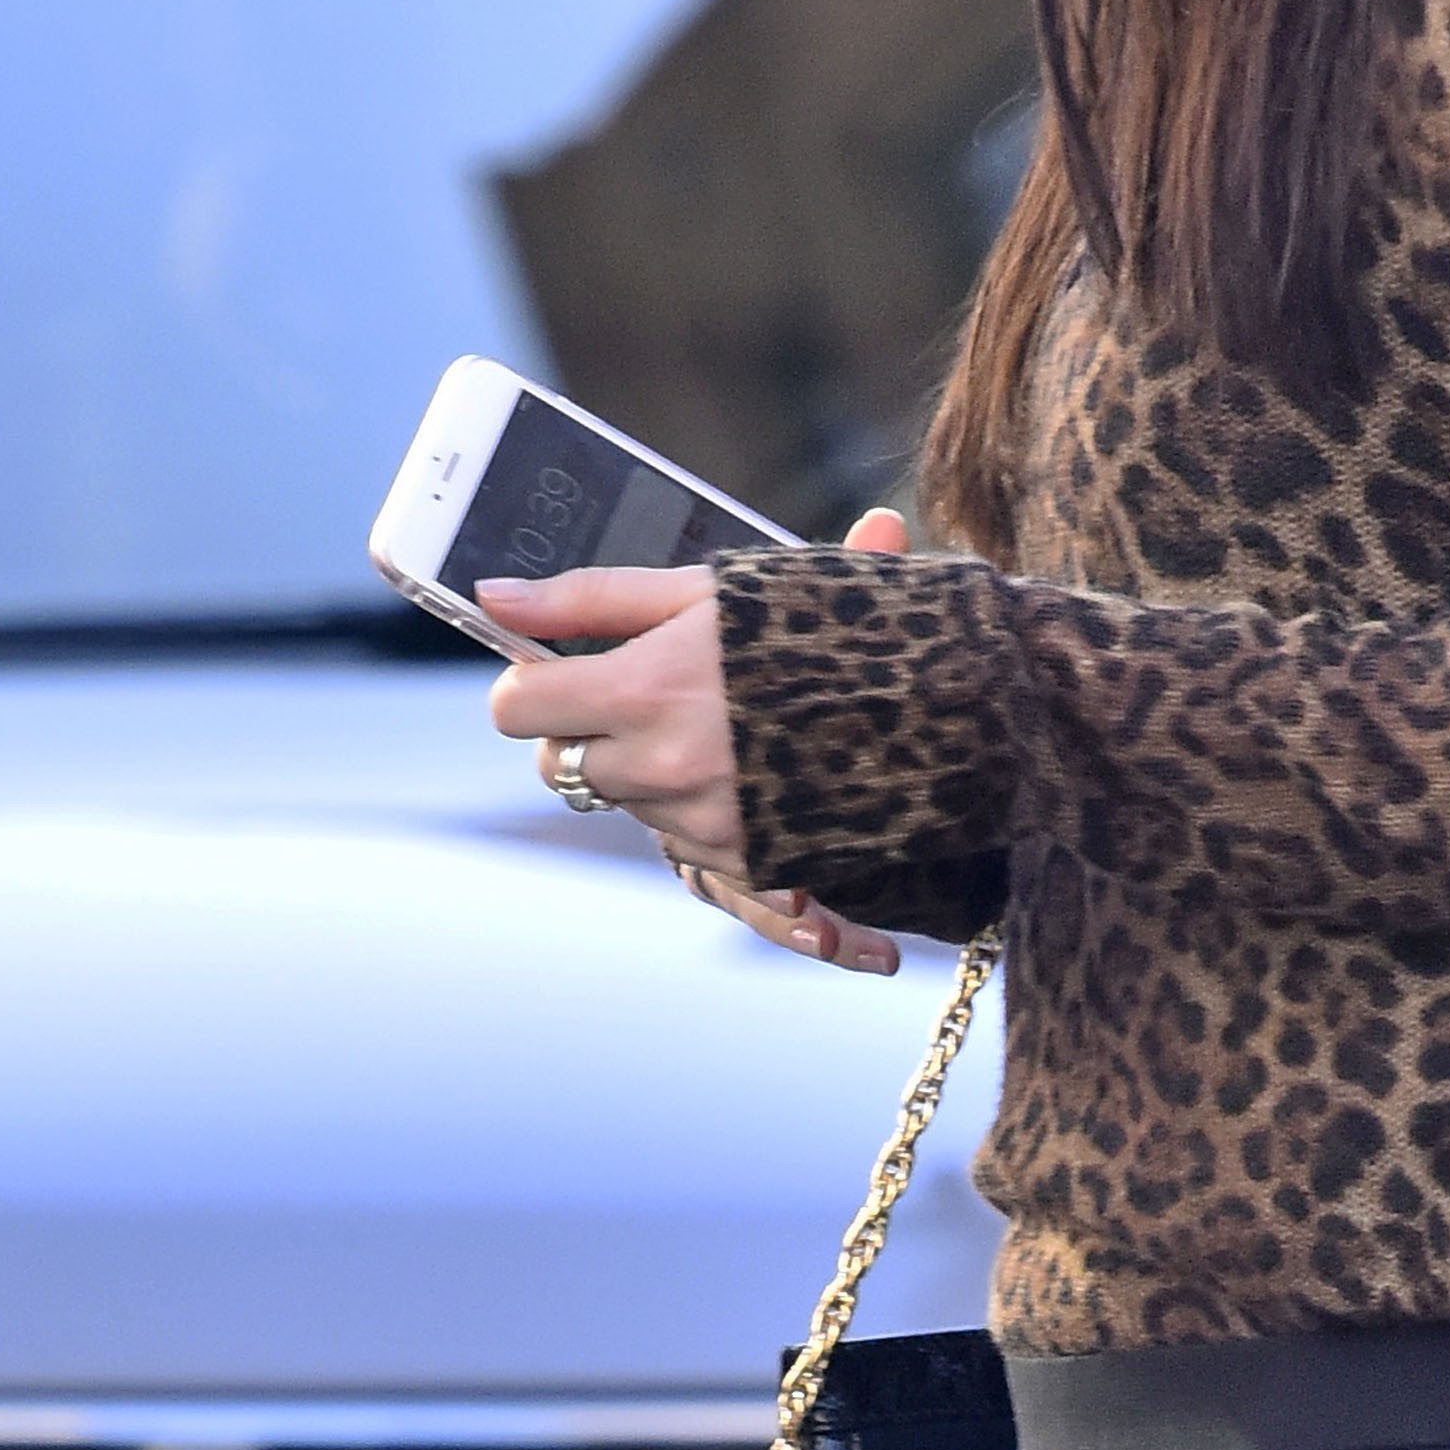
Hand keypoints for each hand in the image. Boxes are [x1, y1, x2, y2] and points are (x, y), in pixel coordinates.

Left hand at [483, 512, 909, 972]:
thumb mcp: (713, 589)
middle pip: (559, 764)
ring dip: (647, 767)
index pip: (515, 708)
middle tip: (652, 688)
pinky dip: (703, 804)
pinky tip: (754, 760)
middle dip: (590, 728)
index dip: (531, 683)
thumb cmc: (835, 622)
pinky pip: (683, 841)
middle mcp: (664, 767)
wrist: (959, 703)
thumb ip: (593, 597)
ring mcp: (706, 824)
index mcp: (646, 688)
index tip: (567, 667)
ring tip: (724, 717)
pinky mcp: (748, 861)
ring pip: (624, 802)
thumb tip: (490, 595)